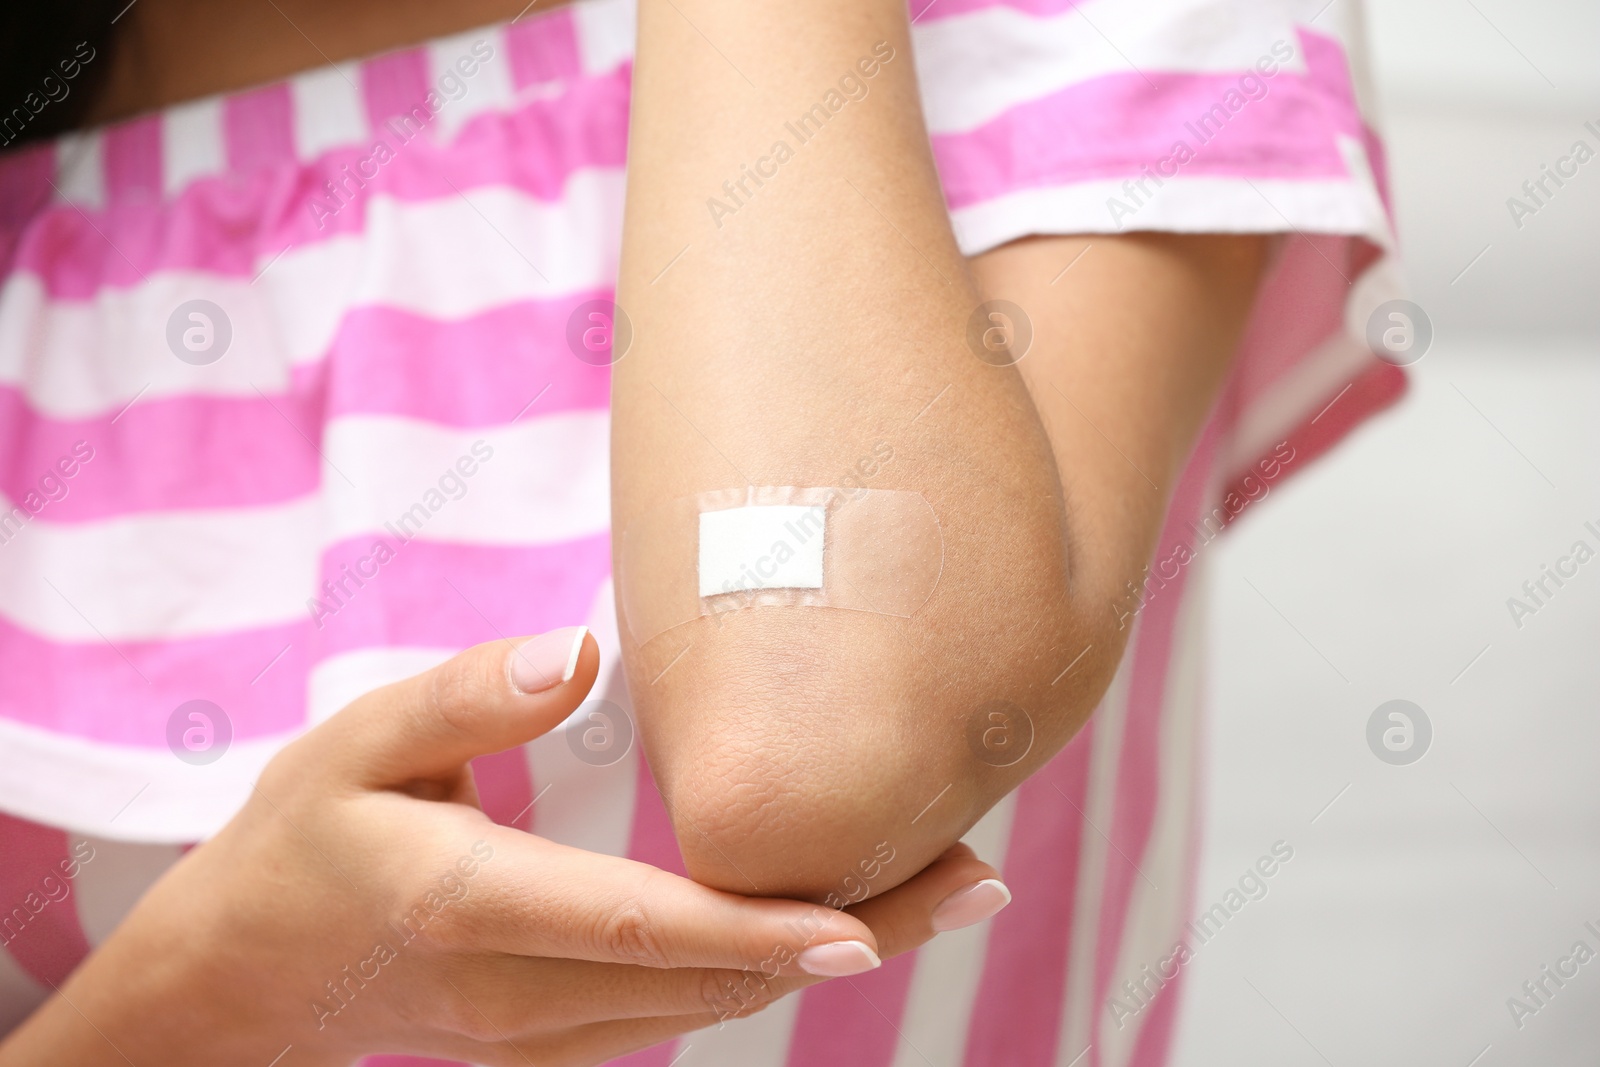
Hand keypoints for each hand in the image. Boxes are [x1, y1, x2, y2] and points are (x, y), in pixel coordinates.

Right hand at [0, 628, 1004, 1066]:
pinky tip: (839, 922)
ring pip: (711, 1011)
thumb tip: (575, 654)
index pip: (636, 926)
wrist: (239, 987)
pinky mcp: (555, 1045)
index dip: (757, 929)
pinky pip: (681, 1015)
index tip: (869, 922)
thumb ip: (463, 699)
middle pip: (710, 981)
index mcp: (468, 907)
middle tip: (978, 881)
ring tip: (945, 895)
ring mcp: (541, 1036)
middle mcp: (518, 992)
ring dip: (829, 957)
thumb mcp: (352, 744)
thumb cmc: (300, 843)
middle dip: (856, 938)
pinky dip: (769, 972)